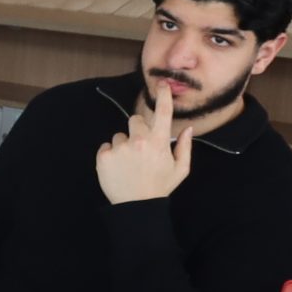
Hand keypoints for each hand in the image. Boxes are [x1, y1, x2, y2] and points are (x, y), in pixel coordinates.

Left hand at [95, 79, 193, 204]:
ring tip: (129, 163)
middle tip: (141, 147)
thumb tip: (189, 128)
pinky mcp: (103, 156)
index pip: (162, 113)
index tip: (162, 84)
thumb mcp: (181, 169)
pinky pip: (106, 146)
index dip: (163, 96)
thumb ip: (185, 147)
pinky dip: (110, 154)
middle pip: (135, 120)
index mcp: (158, 142)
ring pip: (119, 135)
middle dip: (138, 129)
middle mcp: (138, 141)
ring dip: (123, 145)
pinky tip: (118, 167)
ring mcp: (119, 148)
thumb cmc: (160, 187)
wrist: (136, 207)